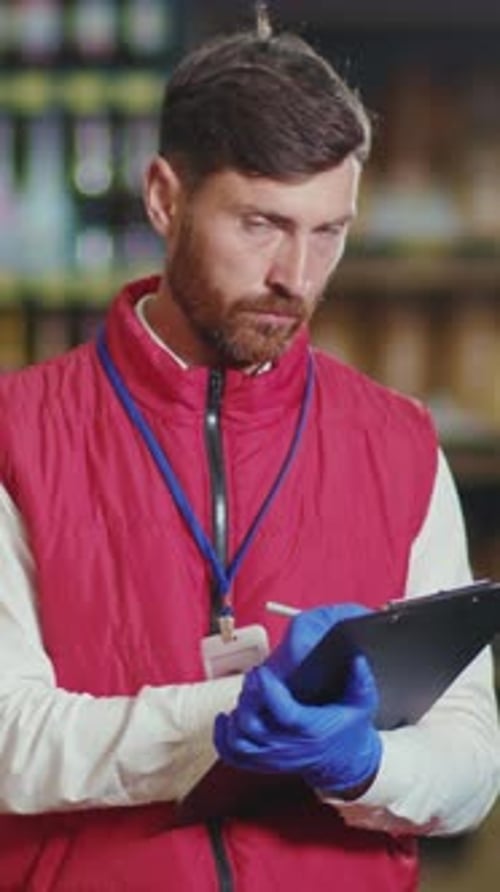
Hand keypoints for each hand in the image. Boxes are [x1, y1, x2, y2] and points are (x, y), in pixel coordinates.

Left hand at [214, 603, 381, 795]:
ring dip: (235, 717)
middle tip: (253, 678)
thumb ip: (360, 682)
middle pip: (254, 725)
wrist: (346, 764)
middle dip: (248, 697)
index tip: (263, 672)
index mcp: (310, 729)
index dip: (268, 690)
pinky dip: (223, 738)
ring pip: (240, 742)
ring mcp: (274, 757)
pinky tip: (225, 718)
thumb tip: (356, 660)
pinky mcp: (264, 762)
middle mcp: (288, 746)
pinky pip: (235, 756)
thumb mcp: (361, 704)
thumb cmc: (349, 732)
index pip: (282, 711)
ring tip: (243, 696)